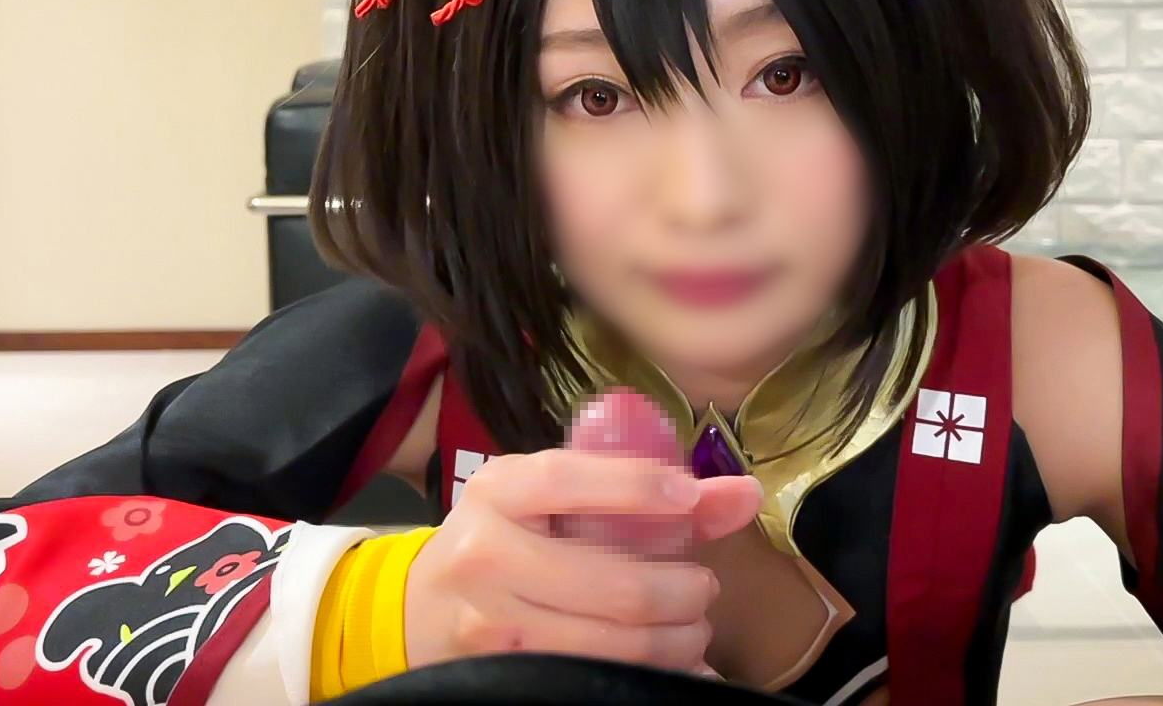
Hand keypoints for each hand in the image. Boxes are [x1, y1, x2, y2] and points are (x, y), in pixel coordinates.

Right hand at [404, 450, 761, 672]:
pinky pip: (599, 681)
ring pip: (615, 644)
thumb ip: (641, 491)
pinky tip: (671, 664)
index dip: (635, 488)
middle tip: (702, 590)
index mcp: (496, 492)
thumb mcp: (549, 501)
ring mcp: (491, 626)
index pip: (565, 480)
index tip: (689, 498)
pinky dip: (652, 674)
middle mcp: (485, 555)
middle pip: (614, 584)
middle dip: (685, 593)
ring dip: (677, 641)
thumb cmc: (503, 541)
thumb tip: (745, 493)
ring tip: (690, 629)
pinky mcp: (504, 676)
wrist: (417, 611)